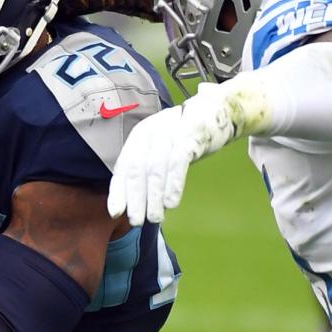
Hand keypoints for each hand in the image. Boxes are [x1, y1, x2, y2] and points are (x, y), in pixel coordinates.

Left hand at [106, 84, 243, 226]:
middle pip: (137, 168)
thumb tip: (136, 205)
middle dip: (136, 198)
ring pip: (156, 168)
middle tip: (136, 221)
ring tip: (155, 217)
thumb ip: (147, 171)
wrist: (215, 111)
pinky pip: (178, 162)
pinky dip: (173, 184)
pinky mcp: (191, 134)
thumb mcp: (161, 149)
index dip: (118, 191)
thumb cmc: (184, 138)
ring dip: (154, 196)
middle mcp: (152, 132)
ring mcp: (171, 132)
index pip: (124, 166)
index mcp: (140, 136)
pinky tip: (171, 203)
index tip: (115, 213)